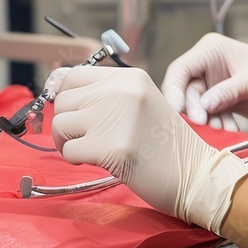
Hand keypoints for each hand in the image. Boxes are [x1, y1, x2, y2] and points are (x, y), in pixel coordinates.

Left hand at [52, 65, 247, 230]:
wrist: (193, 172)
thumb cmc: (163, 142)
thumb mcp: (137, 103)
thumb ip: (104, 93)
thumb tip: (53, 84)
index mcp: (130, 77)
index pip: (73, 75)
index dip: (65, 97)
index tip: (73, 114)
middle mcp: (122, 90)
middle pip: (64, 101)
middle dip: (68, 124)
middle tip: (89, 138)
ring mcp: (116, 117)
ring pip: (61, 125)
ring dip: (70, 143)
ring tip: (96, 149)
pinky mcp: (111, 147)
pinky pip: (68, 152)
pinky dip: (78, 161)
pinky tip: (103, 160)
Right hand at [161, 33, 247, 147]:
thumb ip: (229, 91)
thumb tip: (202, 104)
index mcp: (212, 49)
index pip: (180, 69)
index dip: (174, 91)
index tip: (179, 113)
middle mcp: (208, 66)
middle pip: (184, 92)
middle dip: (194, 110)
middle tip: (207, 124)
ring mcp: (215, 85)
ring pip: (195, 107)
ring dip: (206, 121)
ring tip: (224, 128)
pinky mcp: (222, 102)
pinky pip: (208, 116)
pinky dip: (216, 125)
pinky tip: (230, 130)